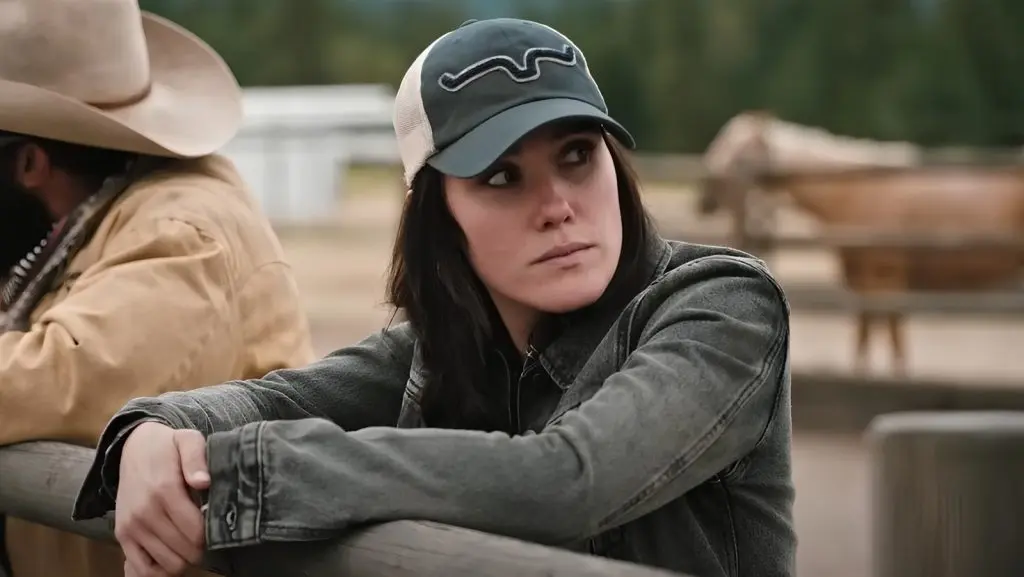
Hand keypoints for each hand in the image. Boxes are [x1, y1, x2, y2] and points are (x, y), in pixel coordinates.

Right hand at [114, 422, 210, 576]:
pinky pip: (142, 569)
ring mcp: (131, 527)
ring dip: (184, 558)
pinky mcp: (122, 535)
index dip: (212, 534)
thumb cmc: (168, 447)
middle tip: (206, 534)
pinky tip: (172, 554)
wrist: (133, 448)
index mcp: (164, 490)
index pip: (196, 532)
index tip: (216, 524)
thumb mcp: (188, 440)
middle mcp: (145, 513)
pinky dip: (160, 569)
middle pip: (185, 552)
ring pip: (168, 565)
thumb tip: (203, 482)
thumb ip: (196, 458)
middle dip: (201, 548)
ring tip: (190, 542)